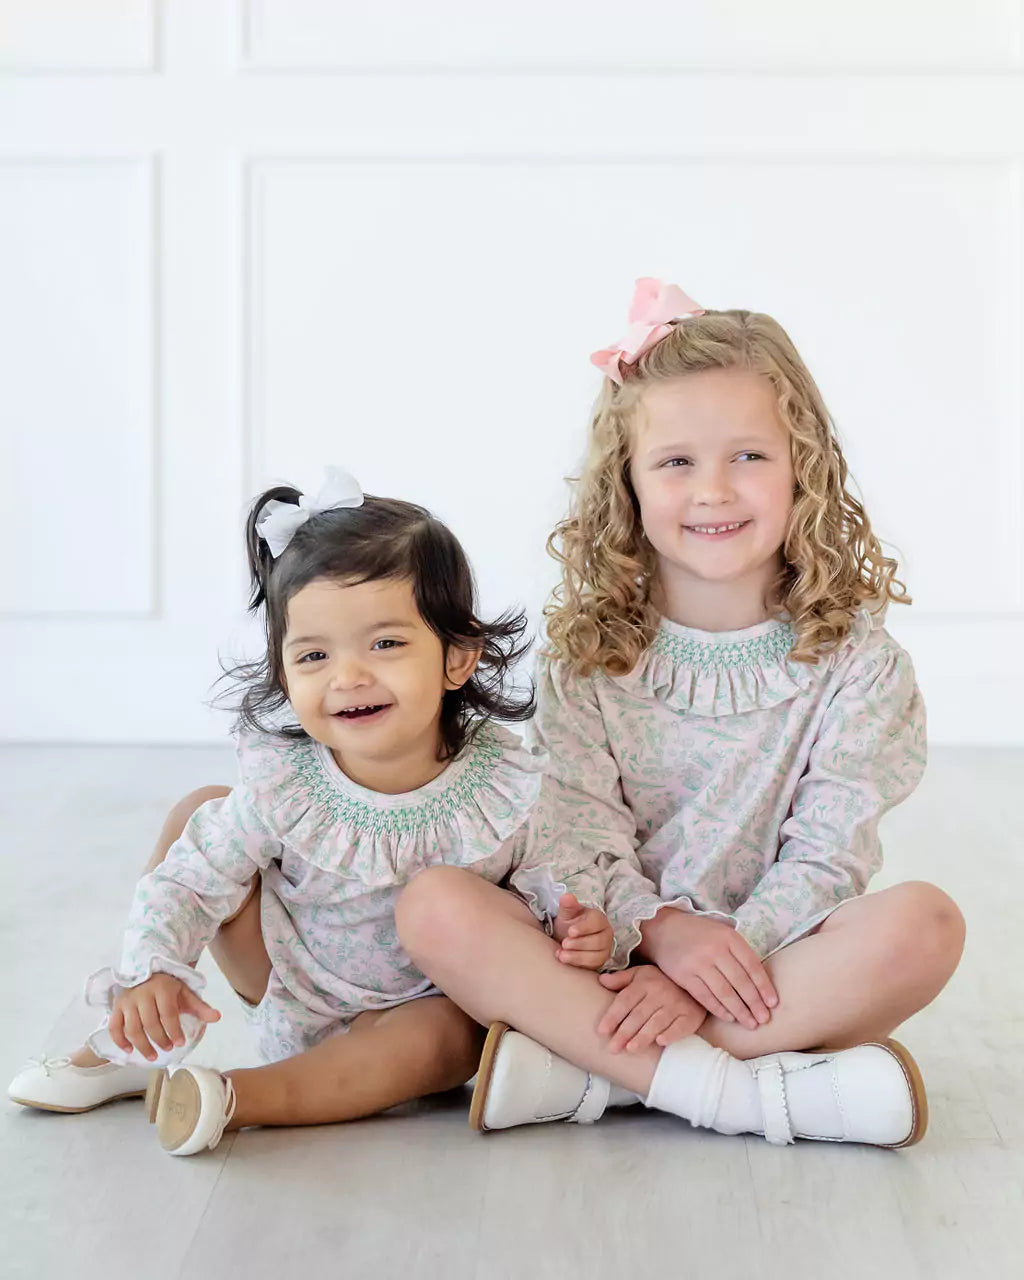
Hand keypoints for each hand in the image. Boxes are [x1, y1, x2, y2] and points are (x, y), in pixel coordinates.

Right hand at [108, 973, 220, 1061]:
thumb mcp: (185, 994)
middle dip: (160, 1040)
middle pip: (150, 1023)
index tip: (180, 1043)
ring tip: (152, 1056)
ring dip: (142, 1045)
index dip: (174, 1030)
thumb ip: (200, 1007)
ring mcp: (127, 1001)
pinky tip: (129, 1050)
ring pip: (132, 1028)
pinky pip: (115, 1027)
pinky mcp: (116, 1007)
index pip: (168, 1014)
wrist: (147, 973)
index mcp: (162, 988)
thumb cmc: (168, 987)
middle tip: (168, 1049)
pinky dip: (120, 1041)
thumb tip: (217, 1017)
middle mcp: (142, 993)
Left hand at [551, 893, 613, 969]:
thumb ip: (568, 906)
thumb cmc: (570, 923)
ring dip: (577, 956)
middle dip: (579, 944)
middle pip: (597, 941)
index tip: (570, 931)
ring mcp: (605, 949)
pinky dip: (578, 964)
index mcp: (599, 919)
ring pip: (595, 956)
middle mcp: (606, 934)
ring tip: (562, 954)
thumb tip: (567, 896)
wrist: (568, 938)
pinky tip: (565, 960)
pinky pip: (592, 966)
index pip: (596, 923)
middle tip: (564, 943)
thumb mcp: (567, 914)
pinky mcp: (600, 962)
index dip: (584, 928)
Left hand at [597, 966, 706, 1051]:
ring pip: (657, 1022)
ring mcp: (676, 1004)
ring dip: (643, 1036)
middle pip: (639, 1015)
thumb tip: (601, 981)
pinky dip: (670, 1034)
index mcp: (645, 983)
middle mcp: (660, 993)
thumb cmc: (662, 981)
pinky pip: (680, 1026)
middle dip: (624, 1032)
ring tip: (631, 1049)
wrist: (696, 981)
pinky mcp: (691, 1016)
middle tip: (613, 1048)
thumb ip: (621, 979)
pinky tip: (660, 1042)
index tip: (602, 1031)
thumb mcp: (641, 974)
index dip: (613, 1016)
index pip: (625, 1000)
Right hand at [641, 909, 777, 1030]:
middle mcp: (715, 950)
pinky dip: (719, 1009)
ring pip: (724, 993)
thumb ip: (739, 953)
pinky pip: (706, 997)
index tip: (773, 1003)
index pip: (752, 965)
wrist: (665, 929)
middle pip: (740, 982)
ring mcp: (698, 963)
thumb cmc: (700, 935)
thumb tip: (761, 983)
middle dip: (755, 1003)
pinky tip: (730, 1018)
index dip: (764, 986)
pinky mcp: (684, 976)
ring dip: (740, 1011)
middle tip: (764, 1019)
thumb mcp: (722, 934)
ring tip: (751, 1024)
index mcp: (729, 937)